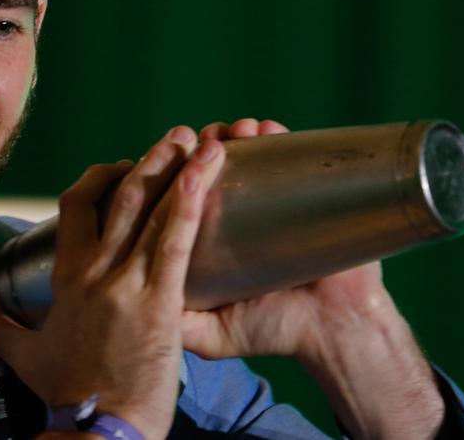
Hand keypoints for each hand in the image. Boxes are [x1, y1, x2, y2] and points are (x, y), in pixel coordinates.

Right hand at [0, 126, 226, 439]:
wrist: (96, 428)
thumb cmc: (67, 396)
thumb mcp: (25, 357)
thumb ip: (6, 330)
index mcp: (66, 278)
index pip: (76, 208)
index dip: (98, 180)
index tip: (120, 168)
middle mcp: (94, 271)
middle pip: (121, 198)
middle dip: (150, 161)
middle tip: (176, 138)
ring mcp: (126, 284)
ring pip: (151, 210)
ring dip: (179, 169)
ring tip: (203, 143)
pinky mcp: (159, 302)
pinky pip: (175, 242)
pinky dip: (190, 203)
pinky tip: (206, 176)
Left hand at [182, 118, 386, 359]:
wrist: (336, 332)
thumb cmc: (274, 330)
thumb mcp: (212, 334)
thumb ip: (174, 323)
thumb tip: (127, 309)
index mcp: (209, 237)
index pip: (177, 196)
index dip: (164, 175)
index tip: (158, 162)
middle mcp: (237, 212)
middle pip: (206, 167)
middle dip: (196, 147)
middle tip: (193, 139)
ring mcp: (272, 200)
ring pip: (245, 153)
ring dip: (233, 134)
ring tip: (234, 131)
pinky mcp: (310, 192)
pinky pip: (289, 153)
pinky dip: (275, 135)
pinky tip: (265, 129)